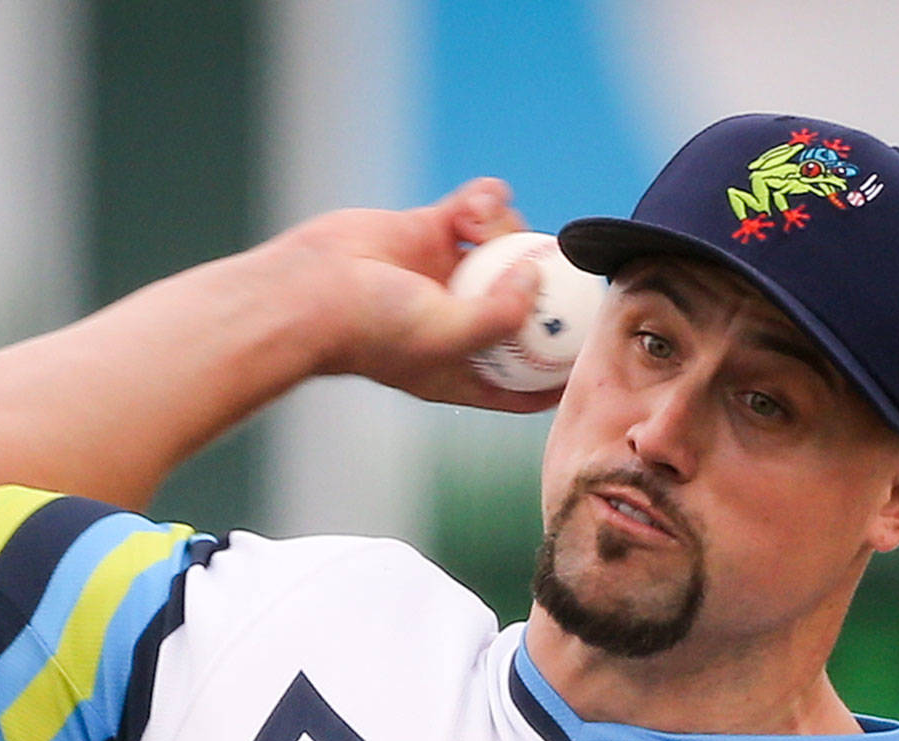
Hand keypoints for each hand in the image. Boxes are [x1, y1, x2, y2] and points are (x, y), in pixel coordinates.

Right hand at [274, 178, 558, 412]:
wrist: (308, 292)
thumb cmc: (372, 331)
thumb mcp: (448, 338)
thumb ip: (501, 316)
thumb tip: (535, 280)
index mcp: (463, 369)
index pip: (523, 383)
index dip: (558, 375)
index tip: (590, 361)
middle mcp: (457, 324)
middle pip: (522, 308)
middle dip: (544, 288)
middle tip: (558, 263)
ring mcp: (443, 277)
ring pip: (502, 251)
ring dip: (507, 231)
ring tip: (484, 224)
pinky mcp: (426, 233)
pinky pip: (472, 210)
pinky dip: (484, 199)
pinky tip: (480, 199)